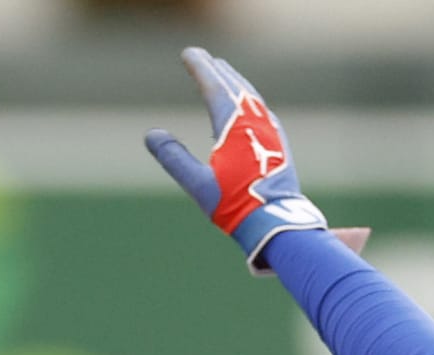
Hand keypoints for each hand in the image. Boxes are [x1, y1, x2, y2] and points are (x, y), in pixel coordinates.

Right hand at [146, 47, 359, 272]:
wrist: (276, 221)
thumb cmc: (236, 205)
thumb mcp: (198, 184)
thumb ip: (174, 158)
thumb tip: (152, 135)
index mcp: (233, 127)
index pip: (214, 87)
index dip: (200, 68)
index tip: (188, 54)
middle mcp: (255, 122)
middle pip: (234, 86)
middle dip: (217, 71)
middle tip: (203, 58)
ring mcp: (271, 132)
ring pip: (252, 97)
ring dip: (236, 83)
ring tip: (224, 74)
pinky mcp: (280, 144)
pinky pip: (263, 112)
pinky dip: (251, 101)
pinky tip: (250, 107)